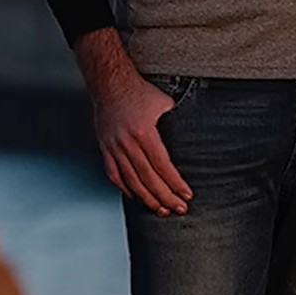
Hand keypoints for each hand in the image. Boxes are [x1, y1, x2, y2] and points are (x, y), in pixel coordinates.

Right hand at [74, 30, 191, 215]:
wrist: (109, 84)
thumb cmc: (140, 91)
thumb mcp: (164, 103)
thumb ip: (175, 121)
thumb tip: (190, 133)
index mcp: (144, 133)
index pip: (163, 166)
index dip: (175, 183)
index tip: (186, 195)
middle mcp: (127, 144)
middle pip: (148, 178)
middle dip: (165, 197)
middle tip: (178, 210)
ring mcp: (113, 147)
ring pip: (131, 180)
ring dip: (147, 198)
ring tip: (160, 210)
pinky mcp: (105, 148)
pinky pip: (114, 174)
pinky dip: (125, 188)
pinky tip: (136, 196)